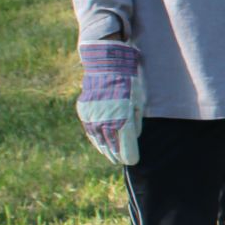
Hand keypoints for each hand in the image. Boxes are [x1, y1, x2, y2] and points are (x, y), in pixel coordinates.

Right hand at [75, 41, 146, 165]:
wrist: (106, 64)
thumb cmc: (129, 81)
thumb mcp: (139, 101)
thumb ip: (135, 121)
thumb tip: (132, 136)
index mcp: (123, 119)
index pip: (126, 147)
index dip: (130, 156)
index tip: (133, 160)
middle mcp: (106, 120)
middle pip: (111, 146)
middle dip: (117, 155)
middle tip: (121, 161)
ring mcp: (92, 116)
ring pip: (98, 140)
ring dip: (105, 150)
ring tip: (111, 156)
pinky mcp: (84, 111)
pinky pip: (89, 130)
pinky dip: (95, 138)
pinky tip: (100, 143)